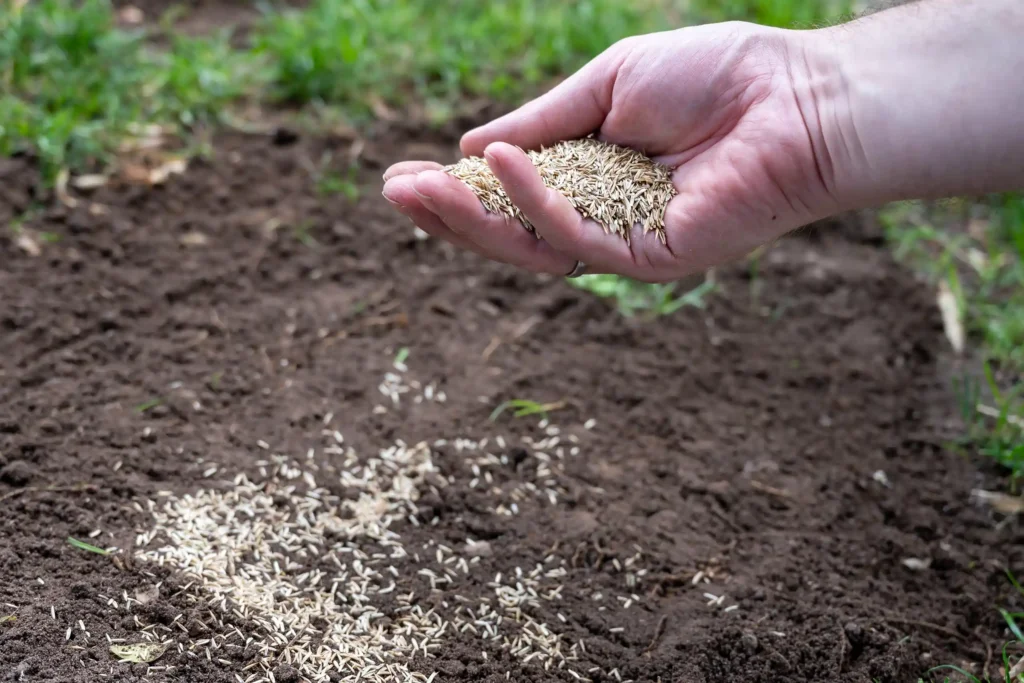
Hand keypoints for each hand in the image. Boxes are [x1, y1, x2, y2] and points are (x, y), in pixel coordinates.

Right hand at [381, 22, 836, 282]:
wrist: (800, 96)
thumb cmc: (717, 79)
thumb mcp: (607, 86)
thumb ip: (544, 121)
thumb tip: (473, 147)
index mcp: (592, 177)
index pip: (512, 196)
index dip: (458, 190)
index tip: (405, 175)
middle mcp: (604, 217)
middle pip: (513, 231)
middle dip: (451, 215)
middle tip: (392, 191)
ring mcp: (627, 242)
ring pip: (534, 247)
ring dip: (473, 221)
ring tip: (417, 190)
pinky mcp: (653, 257)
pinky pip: (579, 236)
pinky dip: (537, 202)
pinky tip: (497, 167)